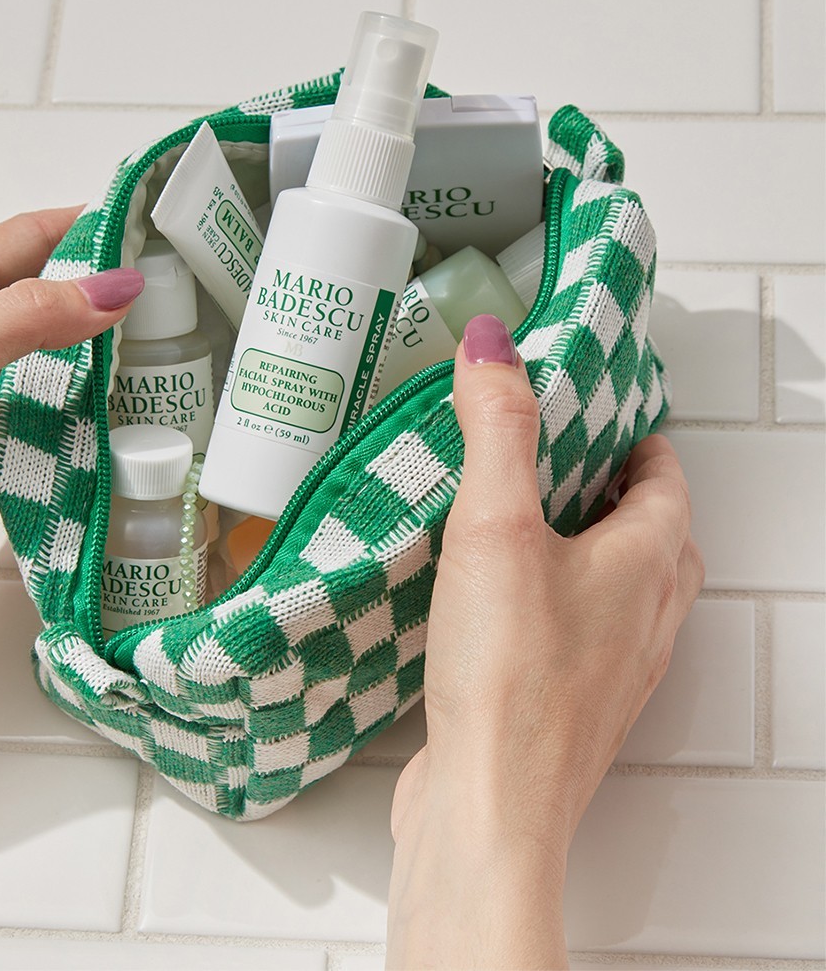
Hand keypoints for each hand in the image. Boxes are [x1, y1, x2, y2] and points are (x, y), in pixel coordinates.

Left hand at [0, 208, 143, 697]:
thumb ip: (24, 316)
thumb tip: (115, 287)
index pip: (27, 240)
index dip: (91, 227)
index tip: (157, 230)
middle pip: (49, 302)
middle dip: (111, 297)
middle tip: (183, 305)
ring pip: (58, 366)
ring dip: (108, 363)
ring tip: (172, 363)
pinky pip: (52, 428)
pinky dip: (91, 423)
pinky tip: (128, 428)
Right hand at [386, 315, 703, 969]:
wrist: (488, 807)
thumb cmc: (509, 677)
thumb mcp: (497, 526)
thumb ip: (495, 427)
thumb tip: (491, 343)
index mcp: (648, 562)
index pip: (662, 474)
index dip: (629, 433)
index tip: (589, 406)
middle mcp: (644, 614)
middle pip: (646, 527)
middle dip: (604, 485)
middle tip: (549, 454)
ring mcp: (610, 664)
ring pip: (613, 581)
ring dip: (578, 542)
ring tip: (516, 516)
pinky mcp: (566, 699)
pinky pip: (574, 626)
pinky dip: (548, 595)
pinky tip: (491, 599)